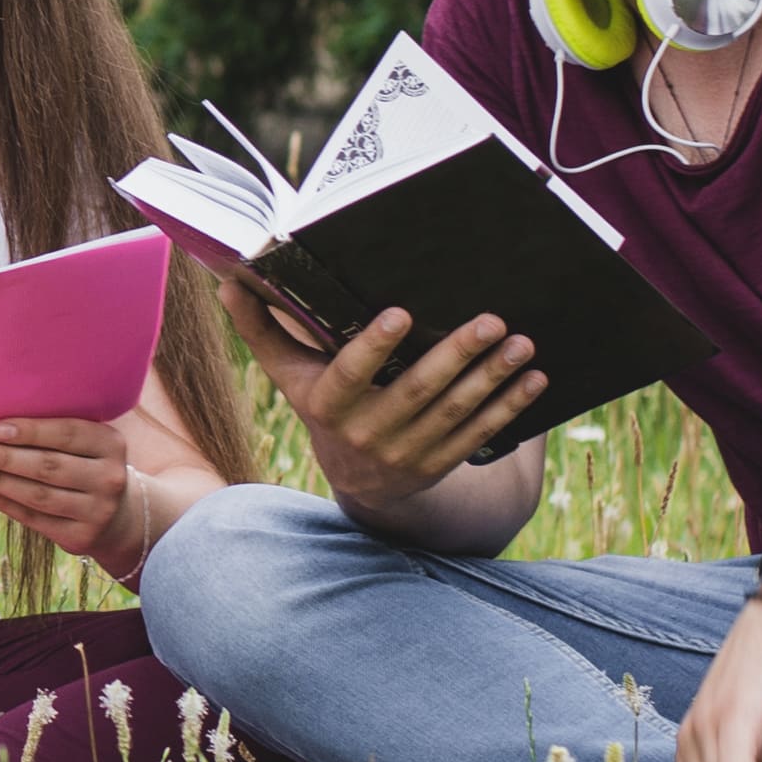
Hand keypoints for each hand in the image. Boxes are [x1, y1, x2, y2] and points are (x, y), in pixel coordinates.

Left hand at [0, 410, 132, 572]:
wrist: (118, 515)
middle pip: (49, 466)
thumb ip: (54, 431)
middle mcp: (109, 478)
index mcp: (111, 444)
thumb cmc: (87, 465)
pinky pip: (33, 518)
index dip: (32, 431)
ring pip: (38, 495)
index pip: (68, 433)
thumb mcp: (87, 443)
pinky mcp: (80, 537)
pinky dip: (4, 502)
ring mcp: (97, 511)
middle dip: (4, 458)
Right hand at [250, 298, 543, 504]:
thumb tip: (228, 281)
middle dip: (456, 356)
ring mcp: (406, 454)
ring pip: (454, 413)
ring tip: (522, 344)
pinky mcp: (440, 465)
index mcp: (328, 404)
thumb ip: (262, 328)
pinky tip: (532, 380)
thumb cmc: (322, 403)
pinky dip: (508, 408)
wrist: (357, 480)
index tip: (400, 312)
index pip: (350, 374)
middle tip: (492, 320)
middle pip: (415, 392)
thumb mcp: (290, 373)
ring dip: (492, 380)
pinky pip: (478, 435)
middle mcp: (366, 434)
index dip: (374, 346)